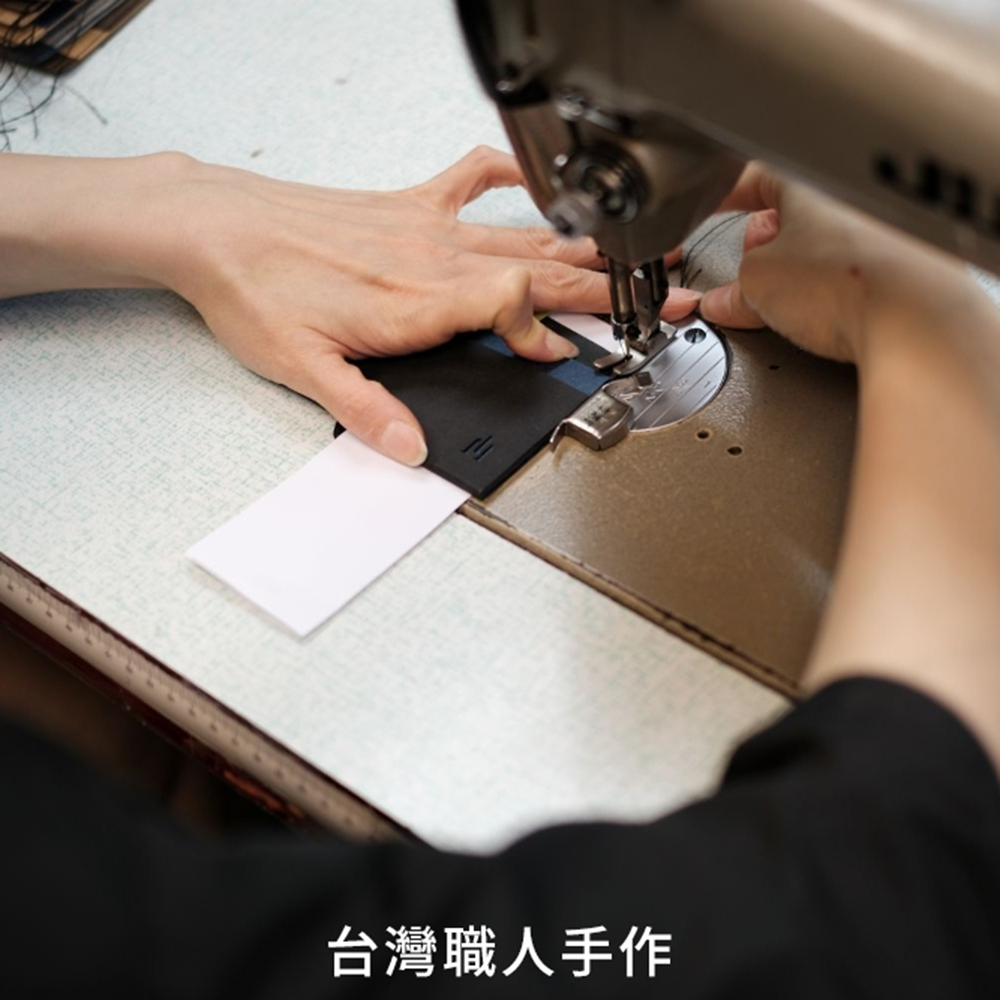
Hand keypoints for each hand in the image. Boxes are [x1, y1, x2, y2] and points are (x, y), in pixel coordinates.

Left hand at [155, 147, 699, 464]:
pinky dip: (509, 180)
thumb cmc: (256, 293)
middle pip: (539, 271)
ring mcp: (426, 228)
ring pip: (522, 236)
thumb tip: (414, 451)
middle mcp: (433, 261)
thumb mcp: (304, 370)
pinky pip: (472, 179)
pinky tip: (534, 189)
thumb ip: (367, 411)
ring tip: (626, 260)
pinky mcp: (408, 205)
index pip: (513, 309)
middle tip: (659, 300)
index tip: (560, 356)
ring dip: (579, 251)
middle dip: (605, 290)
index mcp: (419, 304)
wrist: (216, 229)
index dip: (548, 332)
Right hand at [698, 163, 988, 364]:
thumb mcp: (759, 285)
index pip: (752, 178)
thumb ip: (733, 289)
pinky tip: (834, 308)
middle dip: (764, 244)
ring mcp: (887, 219)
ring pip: (826, 237)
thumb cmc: (848, 282)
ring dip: (803, 265)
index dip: (725, 197)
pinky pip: (858, 260)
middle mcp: (851, 187)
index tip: (712, 207)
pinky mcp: (912, 255)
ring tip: (795, 302)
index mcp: (809, 175)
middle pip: (791, 211)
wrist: (915, 318)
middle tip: (752, 278)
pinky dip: (839, 280)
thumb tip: (727, 299)